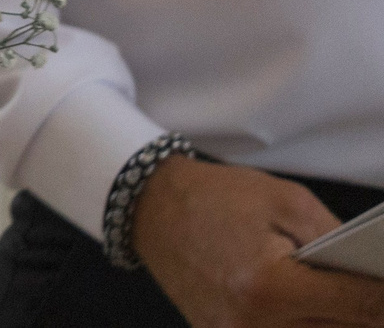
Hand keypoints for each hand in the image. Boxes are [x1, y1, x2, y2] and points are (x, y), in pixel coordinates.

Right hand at [134, 156, 383, 326]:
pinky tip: (315, 309)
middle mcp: (252, 325)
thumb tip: (376, 278)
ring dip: (337, 320)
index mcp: (269, 287)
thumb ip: (338, 243)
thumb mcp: (288, 202)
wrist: (150, 207)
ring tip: (351, 302)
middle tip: (373, 293)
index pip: (359, 307)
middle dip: (367, 313)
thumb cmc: (217, 198)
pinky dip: (306, 324)